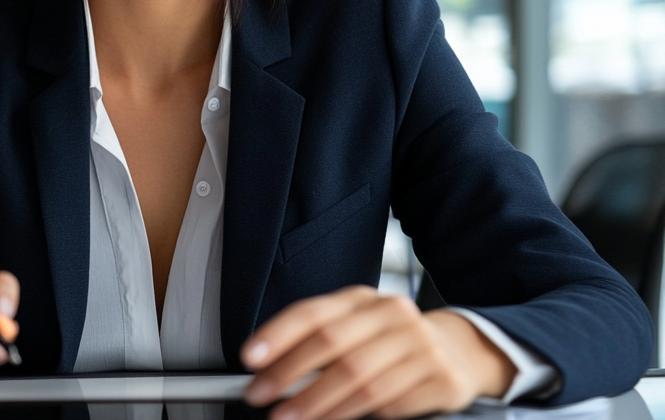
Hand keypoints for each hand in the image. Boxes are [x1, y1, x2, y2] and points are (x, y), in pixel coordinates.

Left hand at [241, 286, 515, 419]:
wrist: (458, 350)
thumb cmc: (391, 341)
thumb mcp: (356, 328)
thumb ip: (317, 340)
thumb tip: (267, 367)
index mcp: (363, 300)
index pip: (313, 313)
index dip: (277, 335)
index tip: (250, 357)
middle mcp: (393, 316)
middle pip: (332, 345)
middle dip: (289, 374)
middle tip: (260, 395)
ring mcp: (421, 346)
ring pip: (360, 379)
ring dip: (318, 404)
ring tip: (289, 416)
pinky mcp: (442, 379)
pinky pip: (390, 403)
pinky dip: (357, 415)